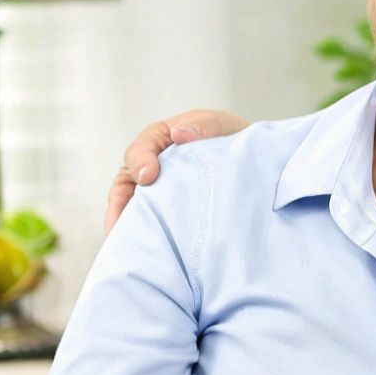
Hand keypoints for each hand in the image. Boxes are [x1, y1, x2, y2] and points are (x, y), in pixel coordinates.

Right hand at [105, 110, 248, 233]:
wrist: (255, 163)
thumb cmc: (233, 140)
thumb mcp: (222, 126)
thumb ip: (204, 125)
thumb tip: (178, 133)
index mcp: (163, 139)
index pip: (142, 148)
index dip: (141, 160)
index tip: (148, 175)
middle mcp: (154, 164)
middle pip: (127, 181)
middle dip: (120, 201)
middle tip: (121, 221)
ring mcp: (158, 189)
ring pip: (131, 205)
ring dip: (124, 223)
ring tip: (122, 242)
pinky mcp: (167, 210)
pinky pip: (149, 221)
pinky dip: (141, 233)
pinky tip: (141, 248)